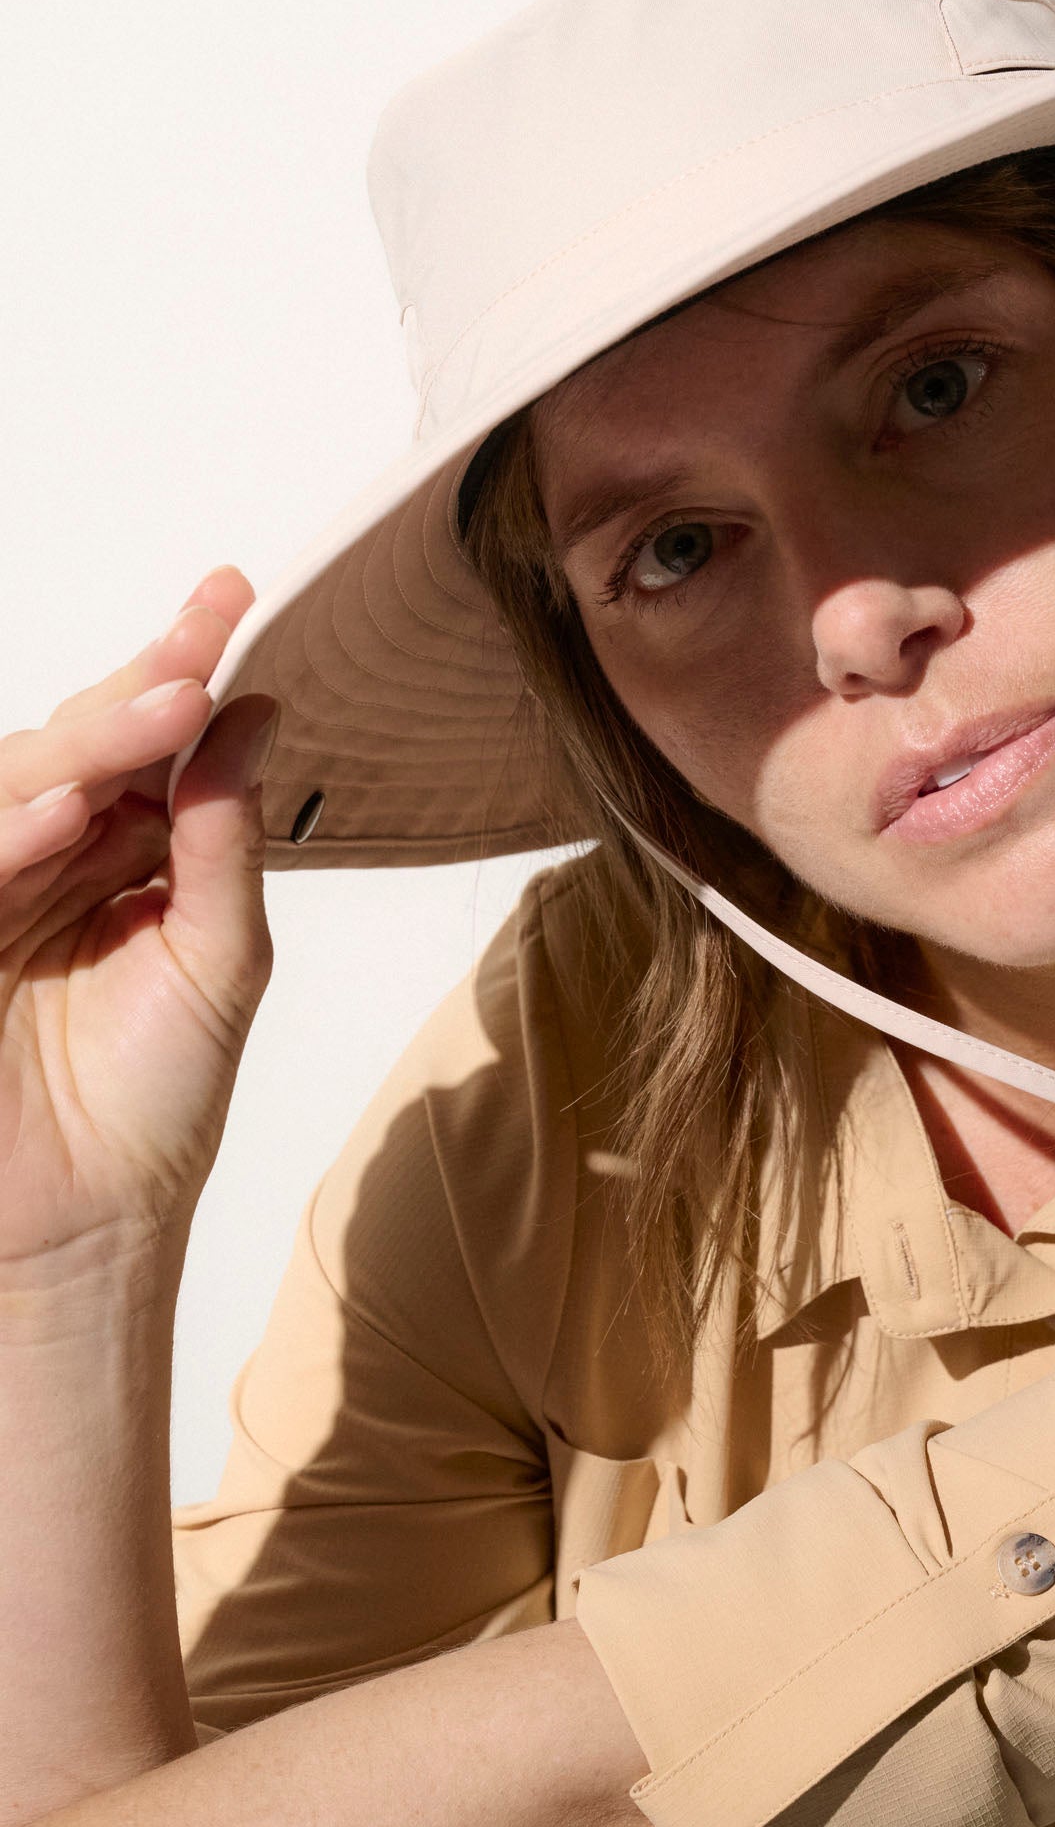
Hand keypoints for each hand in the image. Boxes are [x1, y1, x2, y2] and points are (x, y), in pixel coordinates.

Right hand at [0, 570, 276, 1285]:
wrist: (85, 1235)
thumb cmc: (156, 1108)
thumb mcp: (219, 961)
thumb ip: (225, 839)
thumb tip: (257, 714)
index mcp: (122, 851)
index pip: (150, 739)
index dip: (182, 662)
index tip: (231, 591)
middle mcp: (49, 857)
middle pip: (76, 746)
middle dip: (133, 696)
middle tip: (194, 661)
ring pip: (11, 787)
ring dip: (76, 754)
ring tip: (151, 720)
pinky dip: (6, 836)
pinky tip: (61, 816)